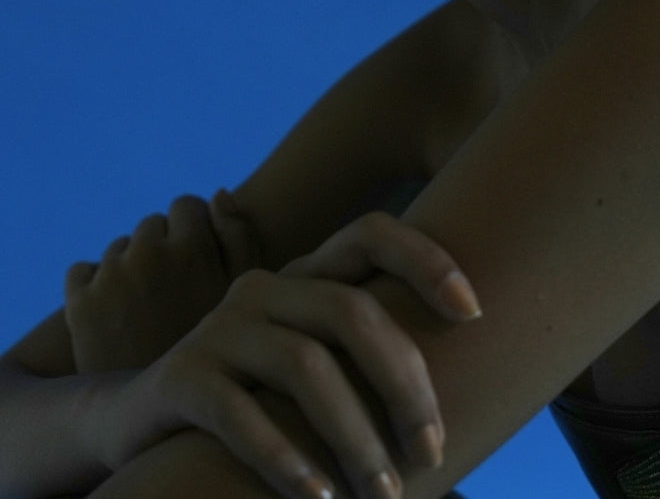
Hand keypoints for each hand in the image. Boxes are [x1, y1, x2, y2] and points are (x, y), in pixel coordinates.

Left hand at [65, 191, 258, 371]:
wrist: (162, 419)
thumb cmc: (219, 353)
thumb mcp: (247, 293)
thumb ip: (240, 235)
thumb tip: (217, 192)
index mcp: (192, 246)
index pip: (185, 205)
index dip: (193, 230)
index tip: (197, 260)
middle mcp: (149, 252)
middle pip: (151, 226)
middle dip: (161, 248)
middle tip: (171, 291)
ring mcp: (110, 276)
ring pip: (117, 249)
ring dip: (129, 267)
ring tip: (144, 309)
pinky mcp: (79, 302)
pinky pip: (81, 271)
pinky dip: (92, 286)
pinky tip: (113, 314)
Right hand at [91, 213, 480, 498]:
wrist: (138, 420)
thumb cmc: (256, 398)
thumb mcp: (310, 363)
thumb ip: (363, 357)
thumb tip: (474, 384)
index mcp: (303, 273)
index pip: (370, 233)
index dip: (425, 257)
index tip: (475, 312)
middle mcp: (263, 287)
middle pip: (350, 310)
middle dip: (403, 384)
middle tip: (432, 452)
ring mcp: (218, 327)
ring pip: (305, 367)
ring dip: (355, 437)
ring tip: (383, 494)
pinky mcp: (180, 378)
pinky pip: (240, 415)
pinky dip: (287, 459)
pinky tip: (320, 498)